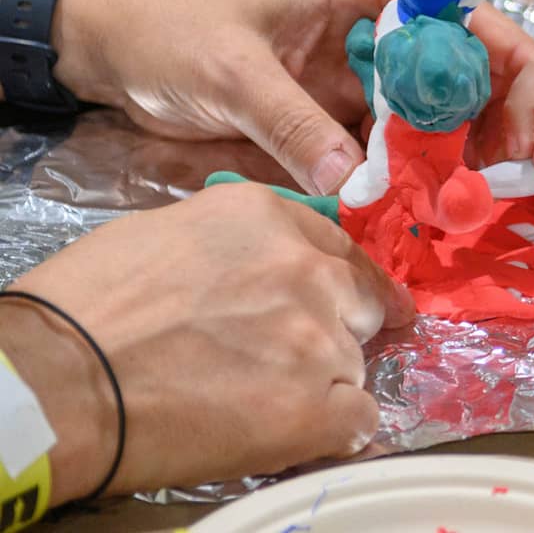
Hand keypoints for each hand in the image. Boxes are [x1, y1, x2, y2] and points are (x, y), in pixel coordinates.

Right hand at [0, 183, 412, 501]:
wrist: (56, 384)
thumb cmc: (83, 311)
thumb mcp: (164, 234)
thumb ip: (234, 245)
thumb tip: (256, 270)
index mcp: (269, 218)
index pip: (337, 248)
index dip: (333, 284)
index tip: (335, 305)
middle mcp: (307, 270)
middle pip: (360, 302)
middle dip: (333, 328)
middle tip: (278, 357)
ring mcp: (317, 338)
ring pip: (354, 365)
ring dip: (319, 383)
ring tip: (251, 399)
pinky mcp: (315, 407)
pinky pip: (359, 420)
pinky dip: (334, 431)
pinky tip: (290, 433)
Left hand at [49, 0, 533, 195]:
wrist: (104, 51)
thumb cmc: (168, 29)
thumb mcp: (230, 71)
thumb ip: (291, 123)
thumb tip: (350, 180)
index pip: (445, 12)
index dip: (490, 48)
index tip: (527, 91)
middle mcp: (363, 35)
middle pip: (440, 72)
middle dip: (473, 115)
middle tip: (507, 164)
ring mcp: (344, 82)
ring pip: (411, 118)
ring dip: (435, 155)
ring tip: (469, 197)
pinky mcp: (322, 122)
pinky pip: (370, 150)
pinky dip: (391, 177)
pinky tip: (415, 208)